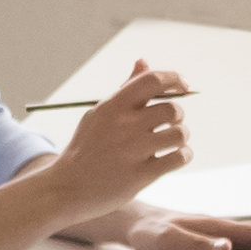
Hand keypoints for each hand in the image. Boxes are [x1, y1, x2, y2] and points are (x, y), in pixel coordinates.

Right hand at [42, 67, 192, 215]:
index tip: (183, 85)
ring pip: (180, 134)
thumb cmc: (87, 148)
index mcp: (112, 106)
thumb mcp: (99, 115)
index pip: (152, 80)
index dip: (174, 78)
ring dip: (181, 137)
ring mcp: (132, 151)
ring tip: (169, 143)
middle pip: (173, 109)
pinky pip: (179, 157)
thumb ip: (125, 89)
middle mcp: (123, 125)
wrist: (66, 188)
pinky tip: (172, 157)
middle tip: (169, 123)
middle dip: (177, 116)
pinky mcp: (140, 175)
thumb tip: (144, 61)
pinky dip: (183, 156)